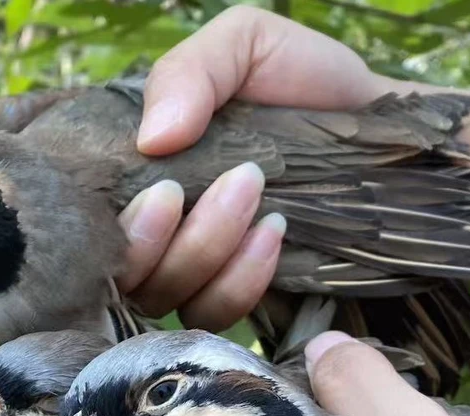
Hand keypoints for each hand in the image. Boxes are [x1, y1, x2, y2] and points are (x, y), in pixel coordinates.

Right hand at [117, 6, 387, 328]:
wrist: (378, 128)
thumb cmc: (301, 83)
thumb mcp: (243, 47)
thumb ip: (189, 73)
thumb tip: (152, 140)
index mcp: (133, 177)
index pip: (90, 225)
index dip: (114, 226)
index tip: (166, 189)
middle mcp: (149, 233)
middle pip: (125, 274)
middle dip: (168, 241)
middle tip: (237, 180)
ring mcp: (188, 275)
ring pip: (166, 297)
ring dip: (210, 251)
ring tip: (260, 196)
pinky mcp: (231, 301)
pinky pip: (213, 315)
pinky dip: (240, 281)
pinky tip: (273, 235)